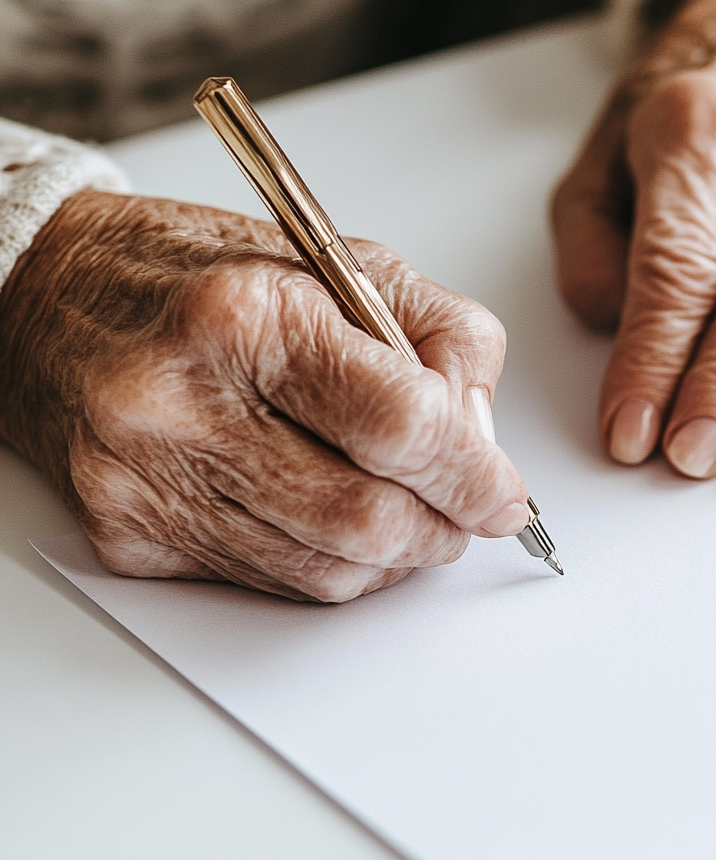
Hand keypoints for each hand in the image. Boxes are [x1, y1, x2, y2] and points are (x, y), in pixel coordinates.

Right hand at [0, 190, 529, 600]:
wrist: (55, 300)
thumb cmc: (207, 279)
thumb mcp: (343, 264)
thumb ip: (444, 338)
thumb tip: (482, 438)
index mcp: (245, 317)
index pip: (400, 425)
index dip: (474, 474)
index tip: (505, 495)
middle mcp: (182, 404)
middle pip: (367, 518)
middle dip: (444, 528)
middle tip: (467, 511)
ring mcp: (148, 481)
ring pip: (327, 572)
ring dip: (395, 557)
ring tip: (407, 512)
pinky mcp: (131, 535)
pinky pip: (273, 585)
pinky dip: (333, 567)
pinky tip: (338, 524)